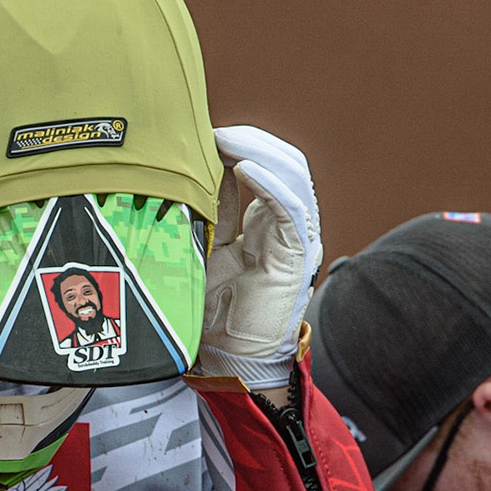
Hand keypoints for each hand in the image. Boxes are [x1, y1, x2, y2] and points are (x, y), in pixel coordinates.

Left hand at [197, 125, 322, 389]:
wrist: (230, 359)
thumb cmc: (213, 311)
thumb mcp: (203, 247)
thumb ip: (208, 211)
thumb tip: (193, 169)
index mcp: (267, 222)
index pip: (266, 164)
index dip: (239, 143)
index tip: (201, 133)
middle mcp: (288, 225)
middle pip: (284, 161)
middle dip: (251, 139)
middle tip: (212, 131)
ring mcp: (297, 239)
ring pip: (293, 176)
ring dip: (259, 151)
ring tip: (226, 140)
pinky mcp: (298, 257)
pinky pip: (292, 209)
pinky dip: (271, 184)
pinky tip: (245, 169)